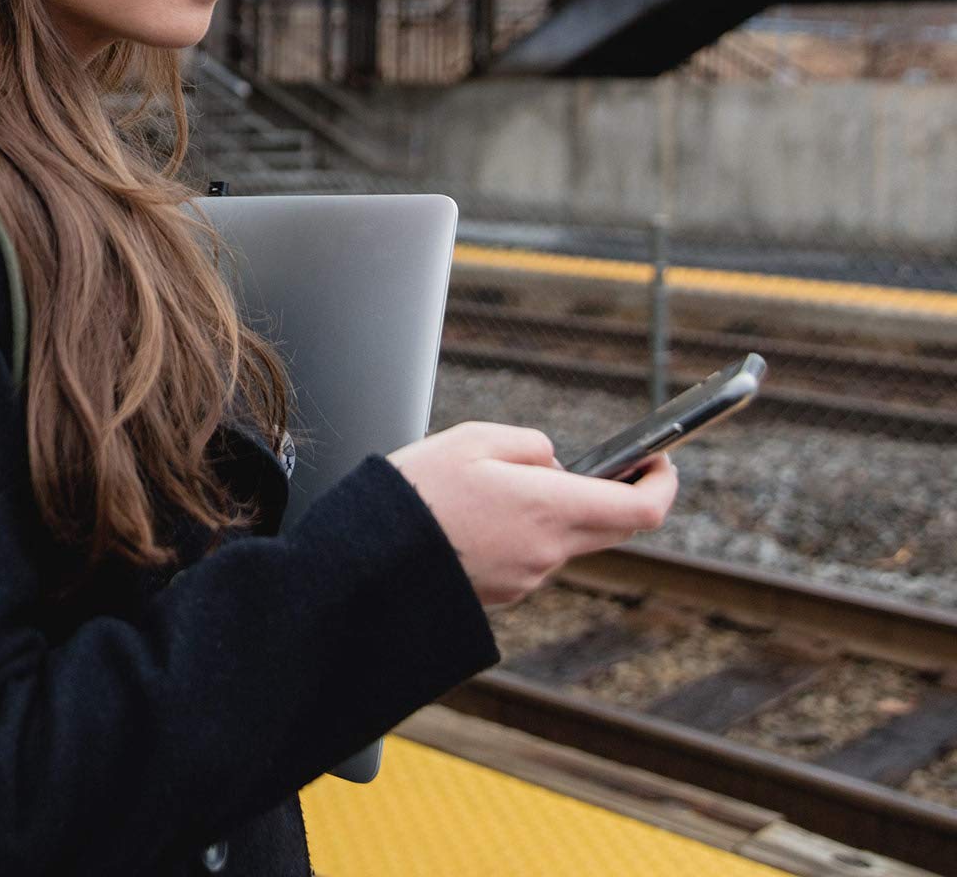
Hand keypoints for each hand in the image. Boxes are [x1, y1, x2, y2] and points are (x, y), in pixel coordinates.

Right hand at [385, 421, 677, 607]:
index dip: (662, 483)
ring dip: (557, 510)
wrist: (369, 559)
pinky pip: (533, 555)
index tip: (661, 460)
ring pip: (567, 538)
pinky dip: (526, 531)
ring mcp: (528, 578)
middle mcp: (549, 552)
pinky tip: (484, 513)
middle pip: (612, 527)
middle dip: (616, 493)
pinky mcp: (505, 593)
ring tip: (506, 482)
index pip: (641, 509)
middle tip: (605, 463)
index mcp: (549, 509)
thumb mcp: (473, 439)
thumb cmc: (417, 493)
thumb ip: (529, 445)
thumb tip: (556, 464)